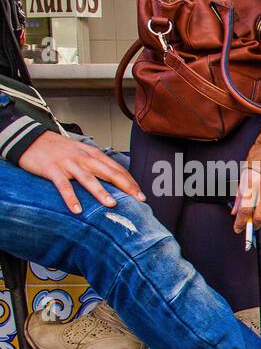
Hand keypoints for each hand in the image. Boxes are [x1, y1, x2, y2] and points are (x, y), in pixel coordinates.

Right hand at [18, 130, 145, 214]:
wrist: (30, 138)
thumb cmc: (59, 149)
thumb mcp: (81, 152)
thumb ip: (96, 164)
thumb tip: (114, 179)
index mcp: (93, 154)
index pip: (117, 169)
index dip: (131, 182)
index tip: (142, 195)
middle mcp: (83, 158)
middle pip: (109, 173)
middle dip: (126, 187)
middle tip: (139, 200)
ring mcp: (68, 164)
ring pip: (88, 179)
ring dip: (100, 192)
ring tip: (112, 204)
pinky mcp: (52, 170)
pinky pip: (63, 186)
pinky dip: (71, 198)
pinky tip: (77, 210)